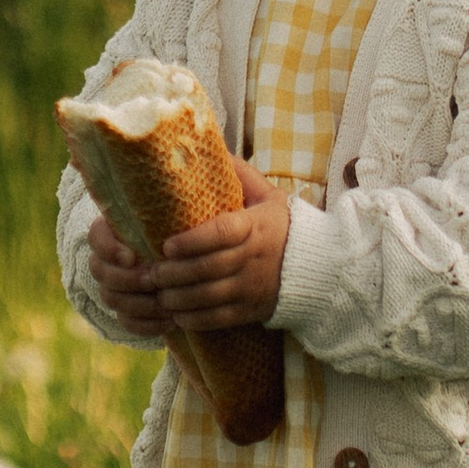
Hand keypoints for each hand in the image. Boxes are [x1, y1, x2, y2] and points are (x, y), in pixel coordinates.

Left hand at [89, 159, 289, 335]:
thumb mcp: (269, 196)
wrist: (317, 269)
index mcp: (255, 227)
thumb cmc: (283, 227)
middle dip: (174, 272)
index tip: (166, 244)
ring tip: (157, 292)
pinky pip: (218, 318)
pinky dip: (194, 318)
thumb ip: (242, 175)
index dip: (191, 241)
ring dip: (178, 297)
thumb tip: (215, 149)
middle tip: (151, 271)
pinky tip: (175, 313)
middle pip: (208, 268)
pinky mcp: (249, 310)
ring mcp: (251, 288)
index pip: (221, 234)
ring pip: (209, 296)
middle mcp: (252, 259)